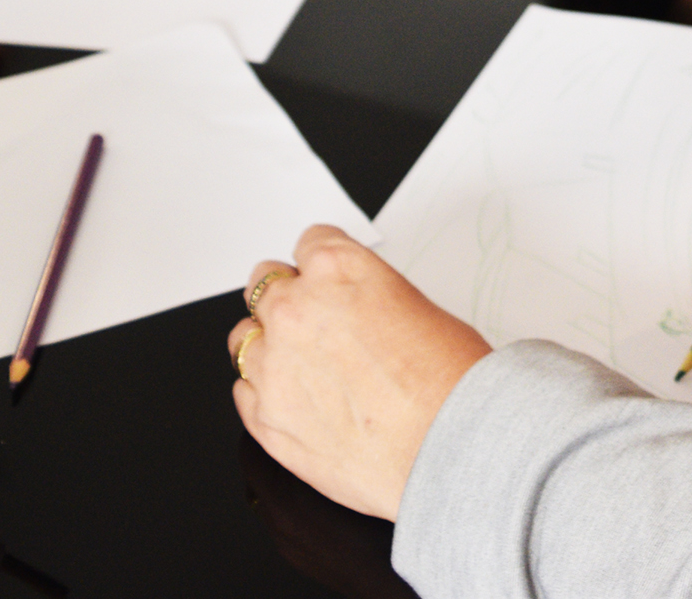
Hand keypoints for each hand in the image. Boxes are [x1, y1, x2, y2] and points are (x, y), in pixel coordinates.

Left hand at [227, 227, 491, 519]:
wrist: (446, 448)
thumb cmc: (448, 382)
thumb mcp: (417, 308)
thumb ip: (366, 299)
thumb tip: (353, 313)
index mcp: (335, 269)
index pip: (309, 243)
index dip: (324, 265)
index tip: (328, 281)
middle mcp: (293, 309)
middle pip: (264, 283)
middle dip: (289, 298)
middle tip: (315, 324)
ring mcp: (271, 365)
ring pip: (245, 338)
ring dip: (270, 346)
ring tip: (306, 368)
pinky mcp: (263, 417)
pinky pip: (243, 390)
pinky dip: (265, 392)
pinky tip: (300, 401)